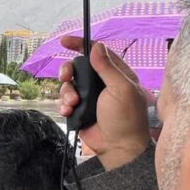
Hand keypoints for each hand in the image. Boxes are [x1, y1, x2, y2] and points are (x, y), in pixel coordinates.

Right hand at [57, 37, 150, 170]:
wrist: (118, 148)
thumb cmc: (126, 118)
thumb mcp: (120, 89)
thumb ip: (107, 67)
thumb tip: (96, 46)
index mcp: (116, 74)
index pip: (97, 52)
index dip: (81, 44)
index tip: (65, 41)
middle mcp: (102, 83)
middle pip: (77, 67)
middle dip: (68, 71)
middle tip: (65, 77)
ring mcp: (90, 97)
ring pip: (69, 84)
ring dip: (66, 93)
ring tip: (72, 104)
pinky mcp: (80, 110)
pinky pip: (65, 101)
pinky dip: (64, 105)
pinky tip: (68, 112)